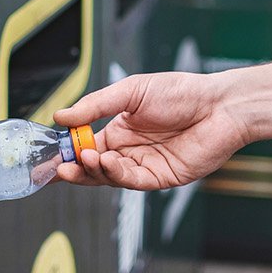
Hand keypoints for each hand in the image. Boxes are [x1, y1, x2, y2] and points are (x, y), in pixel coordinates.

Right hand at [53, 71, 247, 189]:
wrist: (220, 105)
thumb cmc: (183, 92)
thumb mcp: (131, 91)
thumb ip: (95, 105)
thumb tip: (61, 115)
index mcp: (121, 129)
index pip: (86, 146)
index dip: (68, 151)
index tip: (50, 154)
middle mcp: (130, 150)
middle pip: (93, 167)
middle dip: (74, 168)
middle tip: (58, 167)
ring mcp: (145, 165)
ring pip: (109, 177)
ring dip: (92, 171)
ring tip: (82, 160)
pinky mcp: (161, 178)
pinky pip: (132, 181)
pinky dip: (116, 174)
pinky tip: (107, 163)